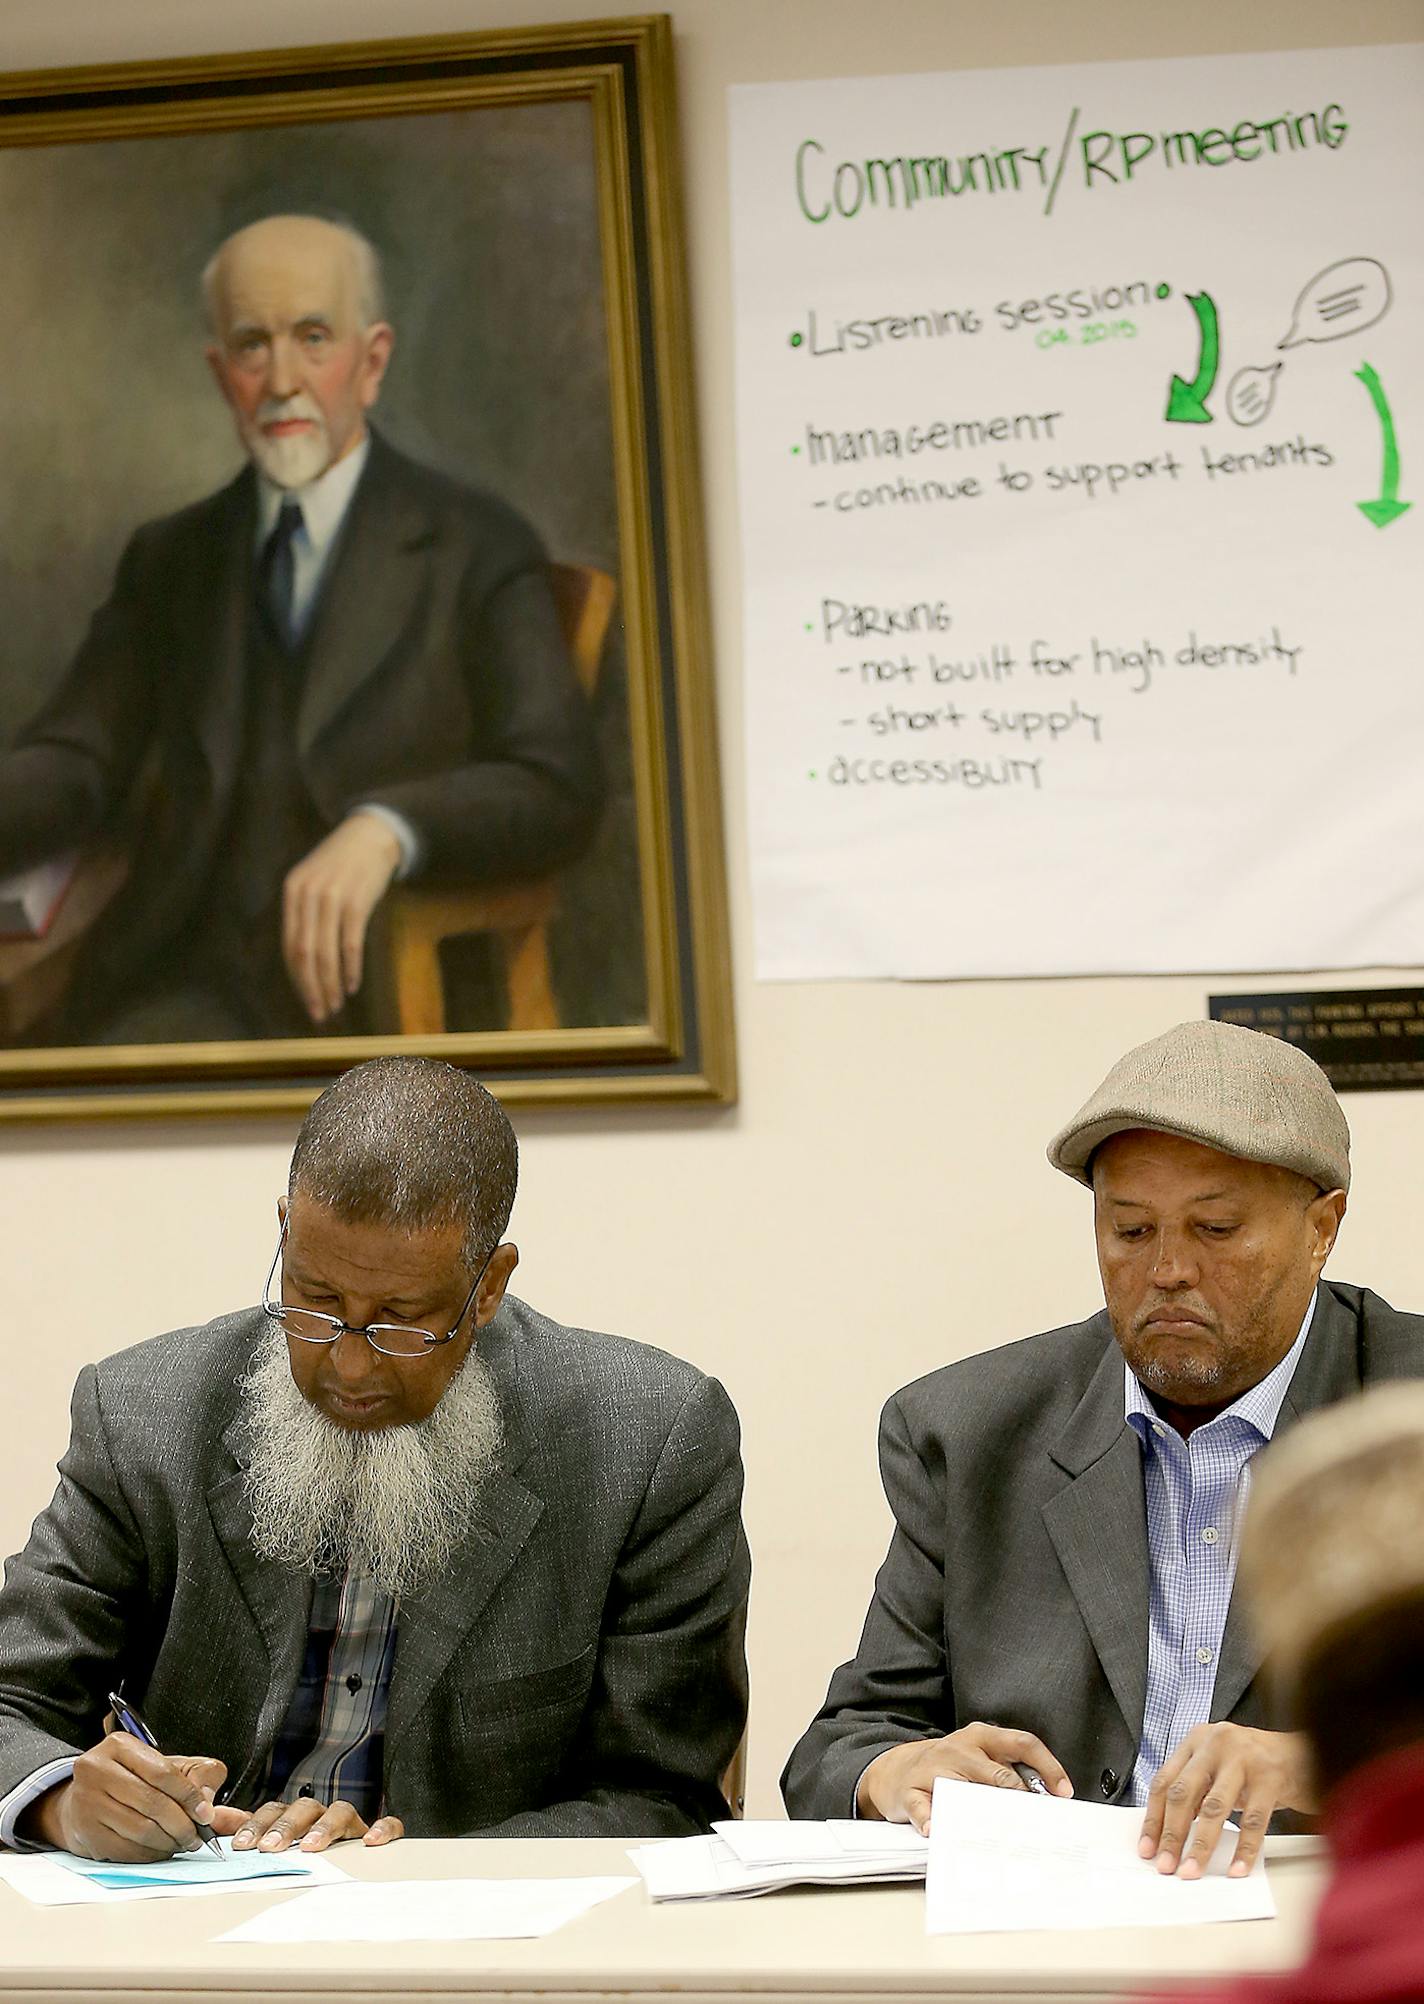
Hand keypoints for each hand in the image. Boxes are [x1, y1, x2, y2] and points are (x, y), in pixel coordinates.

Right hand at [21, 1735, 225, 1860]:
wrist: (81, 1801)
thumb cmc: (133, 1781)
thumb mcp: (166, 1766)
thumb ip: (204, 1780)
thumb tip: (235, 1813)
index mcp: (119, 1745)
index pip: (163, 1772)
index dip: (190, 1796)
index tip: (207, 1814)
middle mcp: (96, 1769)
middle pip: (152, 1803)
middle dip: (182, 1824)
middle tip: (198, 1838)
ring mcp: (86, 1802)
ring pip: (140, 1829)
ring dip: (169, 1843)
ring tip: (182, 1844)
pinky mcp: (84, 1832)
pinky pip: (126, 1849)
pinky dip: (150, 1854)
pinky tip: (161, 1851)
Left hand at [210, 1796, 403, 1851]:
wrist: (353, 1885)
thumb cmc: (306, 1866)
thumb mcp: (276, 1855)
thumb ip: (251, 1844)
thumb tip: (215, 1834)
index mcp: (297, 1821)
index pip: (275, 1810)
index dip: (258, 1824)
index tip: (241, 1847)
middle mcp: (324, 1818)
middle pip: (305, 1808)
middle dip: (286, 1827)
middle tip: (270, 1848)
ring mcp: (353, 1827)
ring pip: (342, 1811)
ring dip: (324, 1827)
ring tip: (311, 1847)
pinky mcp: (380, 1836)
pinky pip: (389, 1824)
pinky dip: (384, 1829)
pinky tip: (372, 1842)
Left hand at [282, 812, 401, 1023]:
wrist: (371, 835)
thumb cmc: (342, 863)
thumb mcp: (312, 882)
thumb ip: (304, 914)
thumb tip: (303, 961)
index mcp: (292, 893)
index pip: (289, 946)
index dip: (297, 979)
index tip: (306, 1001)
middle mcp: (307, 896)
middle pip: (304, 954)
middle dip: (311, 988)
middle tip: (320, 1013)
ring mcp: (332, 898)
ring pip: (326, 952)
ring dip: (331, 984)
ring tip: (336, 1004)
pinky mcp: (357, 901)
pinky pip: (350, 943)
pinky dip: (351, 968)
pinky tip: (352, 985)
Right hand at [857, 1724, 1072, 1833]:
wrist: (896, 1770)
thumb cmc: (948, 1768)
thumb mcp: (977, 1758)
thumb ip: (1006, 1772)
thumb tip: (1045, 1800)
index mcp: (981, 1736)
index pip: (1022, 1743)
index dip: (1048, 1767)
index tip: (1064, 1793)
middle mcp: (960, 1748)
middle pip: (1000, 1774)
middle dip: (1022, 1800)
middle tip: (1038, 1824)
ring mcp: (934, 1767)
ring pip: (965, 1791)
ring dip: (982, 1813)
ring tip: (997, 1834)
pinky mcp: (911, 1790)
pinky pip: (923, 1807)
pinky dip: (930, 1819)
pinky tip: (936, 1830)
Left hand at [1139, 1723, 1313, 1878]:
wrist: (1305, 1755)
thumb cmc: (1255, 1767)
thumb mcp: (1218, 1769)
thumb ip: (1195, 1790)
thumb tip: (1169, 1835)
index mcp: (1197, 1740)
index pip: (1165, 1780)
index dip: (1154, 1818)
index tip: (1147, 1849)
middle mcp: (1216, 1744)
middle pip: (1183, 1792)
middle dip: (1171, 1834)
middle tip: (1166, 1865)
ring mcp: (1244, 1759)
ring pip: (1214, 1807)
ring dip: (1200, 1845)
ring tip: (1192, 1871)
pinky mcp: (1271, 1778)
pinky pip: (1253, 1821)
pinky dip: (1243, 1850)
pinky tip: (1236, 1870)